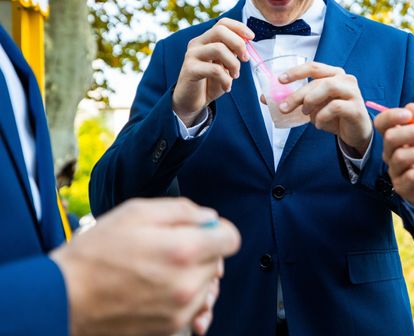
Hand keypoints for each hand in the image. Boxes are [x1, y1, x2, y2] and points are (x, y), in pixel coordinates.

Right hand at [50, 198, 240, 335]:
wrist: (62, 299)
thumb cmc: (95, 254)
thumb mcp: (136, 212)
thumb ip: (181, 210)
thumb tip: (209, 217)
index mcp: (183, 250)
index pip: (231, 239)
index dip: (217, 230)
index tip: (202, 230)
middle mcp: (187, 284)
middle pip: (218, 262)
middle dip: (202, 251)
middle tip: (172, 247)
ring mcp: (180, 310)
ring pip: (207, 286)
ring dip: (193, 276)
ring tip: (162, 269)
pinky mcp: (170, 329)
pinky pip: (194, 310)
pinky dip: (185, 298)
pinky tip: (162, 290)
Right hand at [173, 18, 253, 125]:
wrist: (191, 101)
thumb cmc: (210, 82)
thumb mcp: (225, 65)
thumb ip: (233, 52)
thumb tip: (247, 42)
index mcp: (206, 39)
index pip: (222, 23)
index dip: (239, 27)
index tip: (252, 38)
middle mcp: (197, 43)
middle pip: (220, 30)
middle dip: (238, 43)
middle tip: (246, 59)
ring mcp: (192, 55)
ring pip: (218, 48)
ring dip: (233, 64)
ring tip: (235, 75)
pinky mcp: (190, 69)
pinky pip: (215, 69)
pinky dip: (226, 79)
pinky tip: (227, 87)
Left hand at [279, 62, 371, 156]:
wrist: (354, 133)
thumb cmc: (332, 116)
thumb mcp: (311, 107)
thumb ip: (294, 100)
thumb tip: (266, 98)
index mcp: (333, 74)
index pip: (313, 67)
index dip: (296, 72)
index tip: (280, 80)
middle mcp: (345, 79)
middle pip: (317, 81)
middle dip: (297, 94)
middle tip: (283, 107)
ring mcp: (353, 92)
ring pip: (328, 88)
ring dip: (311, 101)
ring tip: (305, 113)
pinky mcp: (356, 108)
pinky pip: (336, 107)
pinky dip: (322, 116)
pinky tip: (319, 124)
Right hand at [373, 103, 413, 206]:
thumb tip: (411, 106)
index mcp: (395, 139)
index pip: (381, 123)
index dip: (390, 116)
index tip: (408, 115)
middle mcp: (390, 154)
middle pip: (389, 138)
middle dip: (411, 133)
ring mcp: (395, 171)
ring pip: (400, 157)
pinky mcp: (403, 188)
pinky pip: (411, 177)